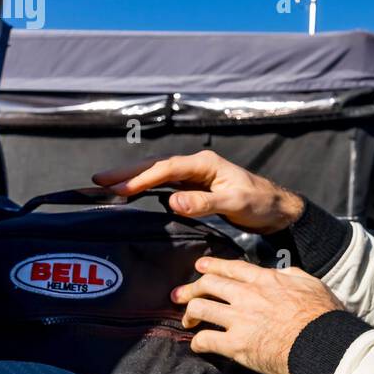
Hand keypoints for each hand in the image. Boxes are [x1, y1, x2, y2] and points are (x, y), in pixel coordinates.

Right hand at [92, 150, 302, 233]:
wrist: (276, 210)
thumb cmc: (259, 203)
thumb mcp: (234, 202)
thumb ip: (204, 203)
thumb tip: (172, 202)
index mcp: (205, 163)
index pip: (167, 168)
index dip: (142, 177)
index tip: (120, 187)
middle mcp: (197, 166)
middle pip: (156, 167)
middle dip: (127, 173)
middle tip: (98, 180)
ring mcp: (195, 177)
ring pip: (157, 175)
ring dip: (133, 179)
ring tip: (105, 186)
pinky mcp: (194, 189)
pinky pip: (164, 185)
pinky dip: (146, 188)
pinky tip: (131, 194)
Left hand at [171, 256, 343, 373]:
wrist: (322, 341)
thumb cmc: (322, 314)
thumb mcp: (310, 283)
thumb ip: (291, 275)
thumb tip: (281, 273)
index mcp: (265, 280)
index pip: (231, 268)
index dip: (212, 265)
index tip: (201, 266)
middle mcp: (247, 295)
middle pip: (209, 284)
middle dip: (191, 288)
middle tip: (181, 294)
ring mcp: (239, 319)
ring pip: (201, 308)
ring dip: (190, 314)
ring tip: (187, 320)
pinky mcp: (236, 344)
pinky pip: (206, 340)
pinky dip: (198, 342)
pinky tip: (197, 345)